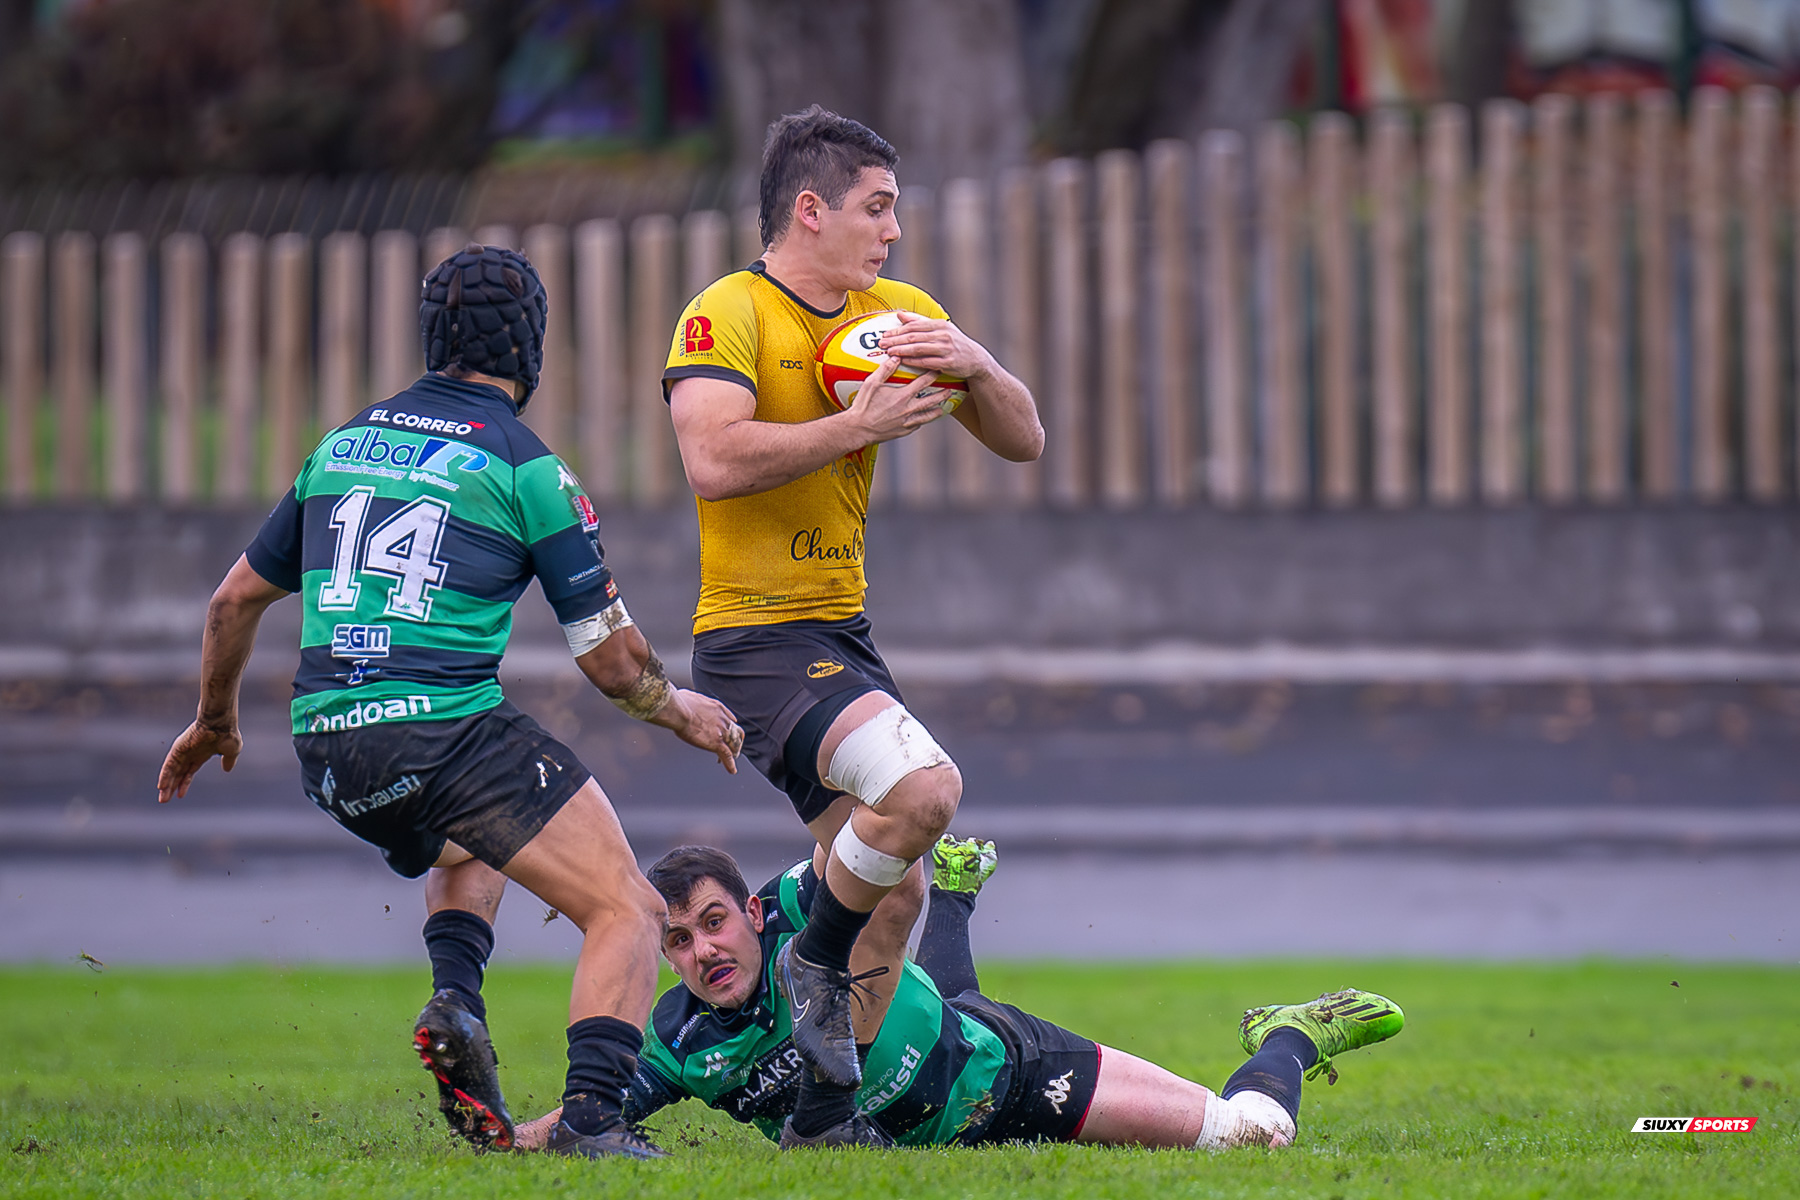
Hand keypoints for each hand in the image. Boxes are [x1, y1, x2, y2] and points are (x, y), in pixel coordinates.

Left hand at [156, 720, 241, 802]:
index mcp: (201, 754)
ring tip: (162, 798)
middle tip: (164, 800)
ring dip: (166, 785)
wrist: (220, 721)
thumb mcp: (231, 751)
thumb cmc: (228, 732)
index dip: (184, 783)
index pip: (189, 772)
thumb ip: (228, 760)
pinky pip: (169, 765)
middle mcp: (189, 754)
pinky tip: (161, 786)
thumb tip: (227, 770)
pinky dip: (165, 776)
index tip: (180, 795)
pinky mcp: (178, 749)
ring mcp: (182, 751)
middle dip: (172, 787)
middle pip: (178, 774)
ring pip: (171, 771)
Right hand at [665, 689, 743, 773]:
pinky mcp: (717, 743)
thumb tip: (683, 700)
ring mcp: (721, 732)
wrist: (680, 711)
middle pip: (735, 732)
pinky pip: (727, 756)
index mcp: (717, 708)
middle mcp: (723, 719)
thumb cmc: (679, 702)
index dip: (728, 726)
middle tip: (733, 746)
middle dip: (735, 739)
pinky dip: (730, 764)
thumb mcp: (689, 696)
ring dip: (733, 752)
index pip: (729, 719)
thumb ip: (691, 701)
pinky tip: (732, 770)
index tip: (727, 730)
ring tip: (733, 759)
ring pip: (733, 744)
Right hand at [843, 352, 946, 443]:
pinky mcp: (903, 431)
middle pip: (930, 401)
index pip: (923, 382)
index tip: (938, 369)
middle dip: (941, 395)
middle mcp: (908, 409)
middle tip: (948, 391)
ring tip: (942, 408)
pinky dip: (922, 421)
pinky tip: (923, 419)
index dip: (932, 374)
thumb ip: (885, 370)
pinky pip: (917, 425)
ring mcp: (906, 422)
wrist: (858, 429)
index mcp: (902, 396)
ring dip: (936, 411)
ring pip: (927, 416)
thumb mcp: (872, 384)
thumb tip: (896, 358)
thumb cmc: (863, 406)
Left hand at [876, 312, 995, 381]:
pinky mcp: (948, 363)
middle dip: (896, 340)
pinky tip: (902, 361)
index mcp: (940, 325)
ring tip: (888, 352)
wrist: (975, 359)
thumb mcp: (940, 329)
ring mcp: (946, 349)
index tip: (885, 334)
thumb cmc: (954, 343)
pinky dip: (913, 361)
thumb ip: (919, 321)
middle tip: (881, 343)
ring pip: (919, 348)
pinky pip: (926, 362)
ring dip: (902, 350)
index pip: (914, 325)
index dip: (898, 330)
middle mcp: (943, 335)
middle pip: (914, 336)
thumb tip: (900, 314)